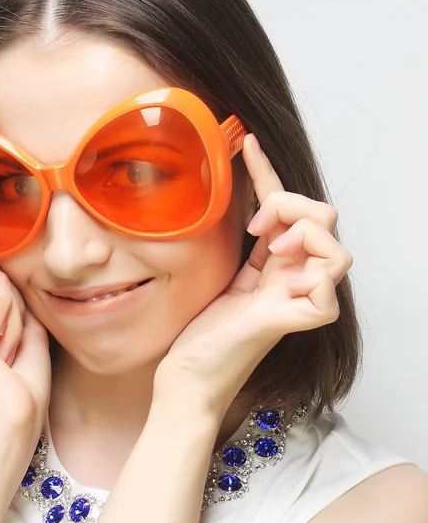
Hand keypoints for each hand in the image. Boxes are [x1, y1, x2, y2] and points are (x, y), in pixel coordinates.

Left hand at [154, 134, 352, 419]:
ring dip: (302, 233)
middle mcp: (291, 279)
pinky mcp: (292, 324)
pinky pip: (327, 292)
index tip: (246, 144)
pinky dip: (312, 275)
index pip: (284, 208)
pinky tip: (283, 277)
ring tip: (268, 250)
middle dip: (291, 205)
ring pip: (336, 248)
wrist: (185, 379)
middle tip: (255, 228)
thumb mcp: (219, 276)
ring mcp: (296, 302)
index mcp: (273, 267)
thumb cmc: (199, 335)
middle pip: (324, 219)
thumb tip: (244, 206)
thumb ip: (244, 248)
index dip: (267, 172)